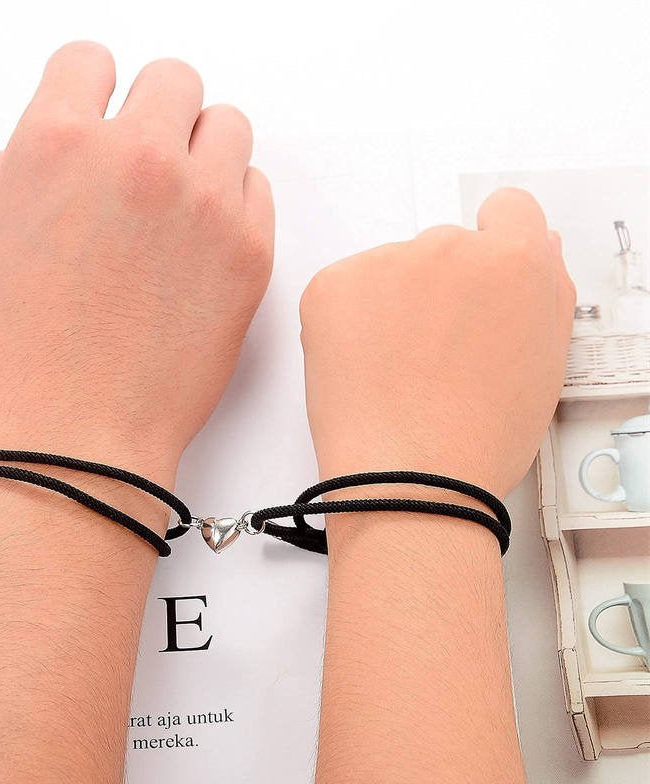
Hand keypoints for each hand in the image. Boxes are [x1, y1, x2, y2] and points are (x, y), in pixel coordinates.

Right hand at [0, 42, 273, 476]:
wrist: (72, 446)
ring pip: (228, 128)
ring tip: (177, 204)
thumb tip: (15, 165)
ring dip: (202, 152)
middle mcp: (140, 160)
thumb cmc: (6, 366)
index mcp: (57, 143)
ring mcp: (204, 207)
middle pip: (173, 82)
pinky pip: (259, 192)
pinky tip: (204, 243)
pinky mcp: (250, 256)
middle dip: (154, 113)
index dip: (88, 90)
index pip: (89, 62)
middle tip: (141, 162)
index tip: (95, 118)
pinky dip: (235, 203)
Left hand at [299, 188, 573, 498]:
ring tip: (395, 369)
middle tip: (432, 353)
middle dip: (441, 289)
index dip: (497, 247)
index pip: (509, 210)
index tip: (477, 285)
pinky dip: (349, 318)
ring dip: (393, 303)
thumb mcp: (542, 362)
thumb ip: (545, 291)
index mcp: (515, 260)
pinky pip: (346, 288)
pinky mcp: (332, 284)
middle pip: (445, 248)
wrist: (408, 479)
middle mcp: (450, 247)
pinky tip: (361, 366)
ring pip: (392, 270)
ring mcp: (385, 262)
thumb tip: (536, 245)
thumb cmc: (479, 437)